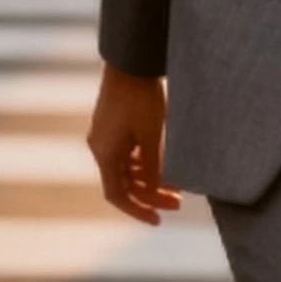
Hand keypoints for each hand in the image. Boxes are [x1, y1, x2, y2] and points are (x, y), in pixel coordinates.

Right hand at [87, 64, 180, 224]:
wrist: (131, 61)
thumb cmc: (141, 98)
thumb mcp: (151, 136)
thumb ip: (152, 168)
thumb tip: (154, 192)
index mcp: (104, 153)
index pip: (117, 195)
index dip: (138, 210)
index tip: (158, 220)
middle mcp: (101, 147)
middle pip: (125, 183)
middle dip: (151, 195)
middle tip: (179, 203)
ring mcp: (107, 136)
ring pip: (128, 169)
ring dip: (151, 180)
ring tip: (178, 186)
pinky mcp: (115, 125)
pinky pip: (129, 154)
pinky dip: (147, 164)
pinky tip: (167, 166)